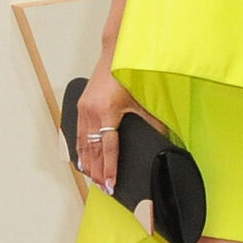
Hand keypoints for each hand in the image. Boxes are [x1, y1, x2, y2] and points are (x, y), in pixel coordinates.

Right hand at [72, 66, 145, 195]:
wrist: (114, 54)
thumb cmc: (128, 74)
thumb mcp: (143, 100)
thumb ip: (153, 122)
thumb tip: (164, 140)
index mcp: (107, 112)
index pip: (108, 148)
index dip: (109, 168)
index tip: (110, 183)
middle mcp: (91, 112)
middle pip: (92, 150)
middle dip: (97, 171)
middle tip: (102, 187)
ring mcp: (83, 109)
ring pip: (82, 143)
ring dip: (87, 162)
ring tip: (93, 178)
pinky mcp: (81, 105)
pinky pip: (77, 132)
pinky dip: (80, 148)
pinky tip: (83, 159)